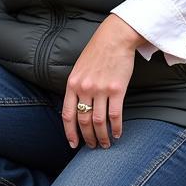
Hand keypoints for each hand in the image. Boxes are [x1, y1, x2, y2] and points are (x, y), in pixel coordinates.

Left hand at [61, 14, 146, 149]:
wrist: (114, 38)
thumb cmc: (97, 53)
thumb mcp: (79, 69)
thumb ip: (76, 87)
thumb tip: (76, 108)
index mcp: (72, 84)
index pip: (67, 114)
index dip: (70, 132)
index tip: (73, 144)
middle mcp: (84, 88)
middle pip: (83, 121)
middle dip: (88, 137)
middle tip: (93, 146)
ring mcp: (100, 89)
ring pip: (99, 121)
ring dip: (102, 136)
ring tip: (106, 144)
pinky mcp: (117, 89)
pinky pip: (115, 115)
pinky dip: (116, 128)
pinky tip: (118, 134)